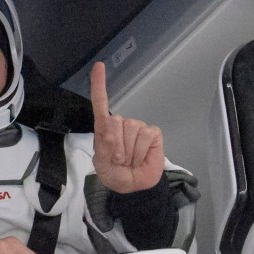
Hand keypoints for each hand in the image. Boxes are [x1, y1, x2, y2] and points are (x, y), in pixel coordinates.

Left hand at [88, 60, 164, 193]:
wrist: (134, 187)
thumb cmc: (116, 174)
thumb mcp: (103, 166)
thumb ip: (105, 149)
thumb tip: (111, 132)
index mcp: (105, 128)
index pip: (101, 103)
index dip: (99, 85)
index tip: (99, 66)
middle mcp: (121, 123)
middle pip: (116, 123)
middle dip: (117, 147)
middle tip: (120, 160)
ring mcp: (138, 126)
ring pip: (131, 131)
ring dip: (130, 152)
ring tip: (130, 161)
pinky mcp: (153, 133)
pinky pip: (146, 136)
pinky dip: (142, 152)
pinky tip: (141, 157)